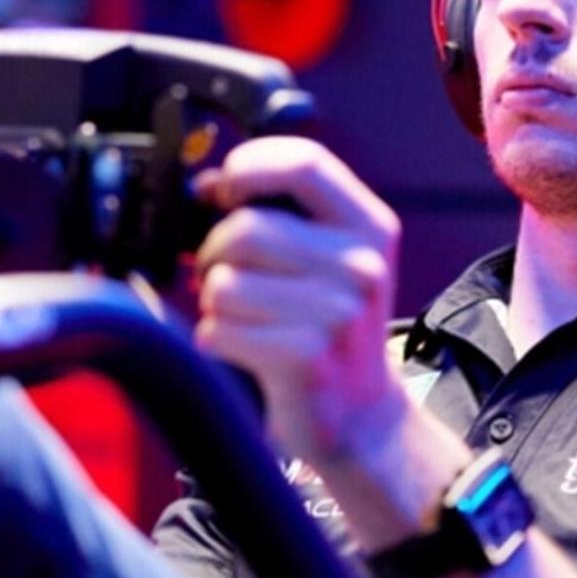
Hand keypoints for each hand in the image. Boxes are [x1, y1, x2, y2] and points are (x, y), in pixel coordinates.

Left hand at [193, 137, 404, 466]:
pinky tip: (246, 349)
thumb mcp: (326, 256)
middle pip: (246, 230)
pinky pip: (218, 329)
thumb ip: (278, 210)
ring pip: (224, 282)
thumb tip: (206, 184)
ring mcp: (339, 313)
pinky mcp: (307, 359)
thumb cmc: (329, 324)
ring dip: (215, 302)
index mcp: (371, 226)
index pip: (305, 163)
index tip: (226, 190)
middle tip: (228, 276)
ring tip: (243, 317)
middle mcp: (363, 265)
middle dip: (216, 254)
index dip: (250, 167)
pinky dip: (215, 340)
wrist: (361, 414)